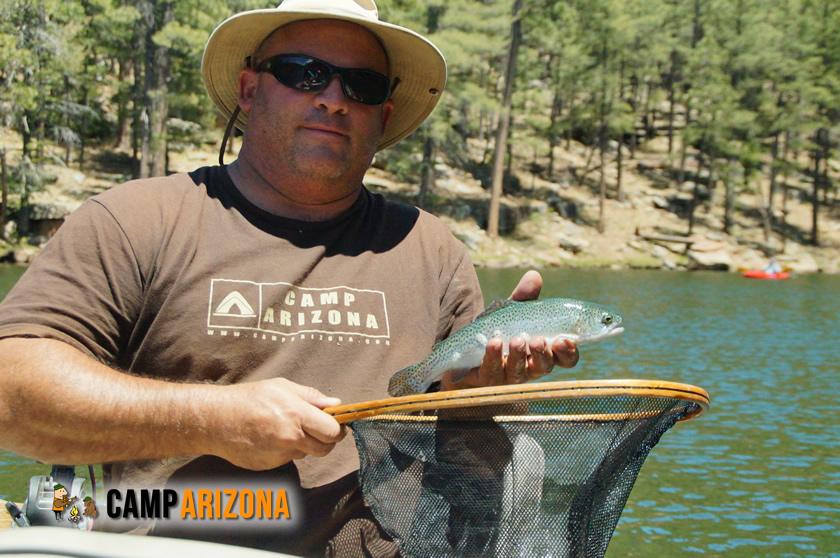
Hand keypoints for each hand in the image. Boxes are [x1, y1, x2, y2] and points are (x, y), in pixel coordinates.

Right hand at [208, 378, 345, 470]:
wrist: (216, 419)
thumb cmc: (249, 398)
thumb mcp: (282, 386)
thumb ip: (311, 397)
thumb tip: (335, 404)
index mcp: (296, 415)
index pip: (333, 432)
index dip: (339, 429)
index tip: (338, 425)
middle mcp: (290, 437)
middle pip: (325, 449)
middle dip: (326, 440)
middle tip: (319, 429)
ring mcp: (279, 454)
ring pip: (305, 454)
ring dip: (304, 444)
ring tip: (285, 428)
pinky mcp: (269, 465)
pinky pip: (287, 459)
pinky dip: (286, 451)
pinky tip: (271, 438)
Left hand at [440, 270, 578, 390]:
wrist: (467, 351)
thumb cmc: (499, 331)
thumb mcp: (512, 312)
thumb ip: (525, 296)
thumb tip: (534, 276)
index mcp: (543, 352)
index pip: (565, 358)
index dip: (569, 352)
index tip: (565, 340)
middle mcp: (530, 367)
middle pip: (544, 366)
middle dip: (543, 354)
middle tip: (539, 340)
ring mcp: (509, 375)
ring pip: (519, 371)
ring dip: (519, 355)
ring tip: (518, 340)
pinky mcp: (488, 378)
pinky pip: (493, 369)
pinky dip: (494, 355)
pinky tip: (494, 342)